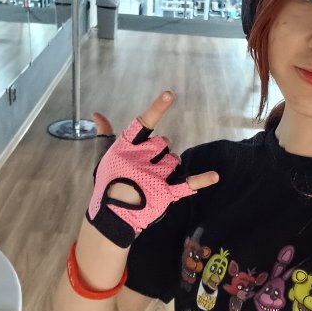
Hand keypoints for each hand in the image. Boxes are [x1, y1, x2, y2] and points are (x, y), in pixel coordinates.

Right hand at [86, 91, 218, 247]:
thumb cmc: (108, 182)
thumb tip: (97, 114)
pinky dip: (202, 180)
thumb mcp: (105, 156)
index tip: (170, 95)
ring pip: (174, 160)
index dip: (157, 108)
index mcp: (125, 147)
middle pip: (163, 142)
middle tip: (147, 165)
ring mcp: (153, 176)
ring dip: (168, 166)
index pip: (143, 122)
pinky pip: (187, 184)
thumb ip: (106, 133)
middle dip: (159, 151)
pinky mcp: (164, 193)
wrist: (111, 215)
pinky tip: (215, 176)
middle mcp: (140, 158)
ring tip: (152, 179)